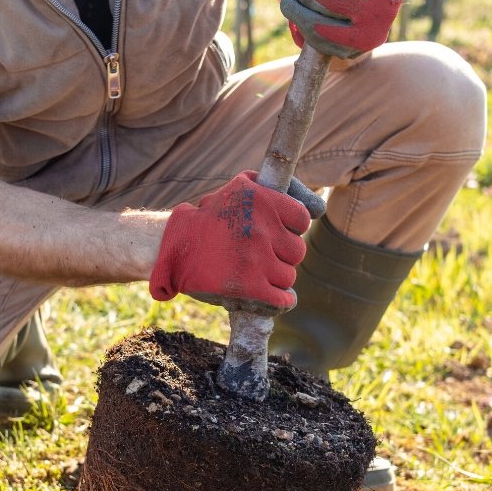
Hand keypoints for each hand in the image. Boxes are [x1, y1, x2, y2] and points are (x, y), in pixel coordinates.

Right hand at [149, 172, 324, 312]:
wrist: (174, 248)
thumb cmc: (208, 219)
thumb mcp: (238, 189)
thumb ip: (273, 191)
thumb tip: (318, 207)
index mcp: (261, 199)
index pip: (302, 219)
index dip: (292, 229)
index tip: (281, 233)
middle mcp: (260, 227)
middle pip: (297, 250)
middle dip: (283, 255)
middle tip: (265, 255)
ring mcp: (256, 258)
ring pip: (288, 275)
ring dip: (277, 277)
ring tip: (260, 274)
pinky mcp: (248, 286)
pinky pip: (281, 298)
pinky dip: (282, 301)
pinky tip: (278, 299)